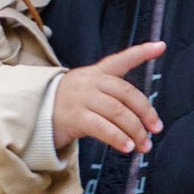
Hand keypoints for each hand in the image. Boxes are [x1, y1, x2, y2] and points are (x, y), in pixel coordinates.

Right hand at [52, 40, 163, 155]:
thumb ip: (111, 97)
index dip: (141, 53)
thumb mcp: (87, 91)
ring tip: (144, 145)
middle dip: (145, 112)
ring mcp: (81, 98)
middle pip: (126, 93)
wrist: (33, 114)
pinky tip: (127, 147)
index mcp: (96, 72)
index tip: (160, 46)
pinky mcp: (75, 117)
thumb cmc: (68, 105)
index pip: (121, 60)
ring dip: (135, 131)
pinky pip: (103, 128)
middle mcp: (90, 81)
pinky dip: (119, 138)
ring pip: (118, 112)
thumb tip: (142, 120)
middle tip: (156, 129)